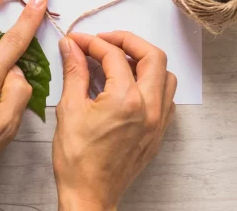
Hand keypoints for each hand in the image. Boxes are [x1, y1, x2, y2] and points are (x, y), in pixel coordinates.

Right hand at [53, 31, 176, 210]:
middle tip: (104, 40)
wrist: (89, 195)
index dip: (92, 42)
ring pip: (166, 76)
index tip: (77, 41)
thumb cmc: (77, 159)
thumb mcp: (69, 110)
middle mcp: (150, 108)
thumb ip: (74, 72)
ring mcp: (158, 121)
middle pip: (152, 56)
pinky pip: (167, 98)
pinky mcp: (158, 133)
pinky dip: (153, 84)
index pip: (114, 55)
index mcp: (126, 100)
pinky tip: (131, 86)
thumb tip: (72, 47)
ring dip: (145, 61)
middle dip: (127, 41)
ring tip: (120, 60)